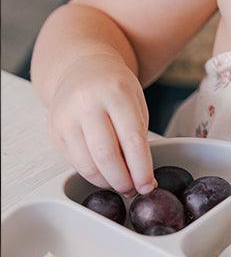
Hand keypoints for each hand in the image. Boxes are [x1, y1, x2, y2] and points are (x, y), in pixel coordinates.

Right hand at [48, 54, 155, 195]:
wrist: (82, 67)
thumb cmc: (115, 88)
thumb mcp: (136, 103)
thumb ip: (139, 137)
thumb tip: (142, 178)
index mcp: (116, 93)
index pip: (132, 140)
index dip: (141, 168)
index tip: (149, 185)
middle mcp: (87, 104)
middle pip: (106, 155)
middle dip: (123, 180)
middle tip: (134, 190)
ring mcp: (66, 117)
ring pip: (87, 164)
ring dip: (107, 182)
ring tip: (121, 184)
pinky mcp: (55, 131)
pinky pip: (74, 163)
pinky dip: (92, 175)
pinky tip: (105, 174)